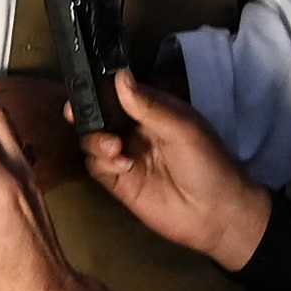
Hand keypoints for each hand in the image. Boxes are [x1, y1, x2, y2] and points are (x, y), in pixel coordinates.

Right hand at [80, 66, 274, 272]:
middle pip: (99, 115)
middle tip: (75, 113)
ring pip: (93, 140)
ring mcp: (126, 156)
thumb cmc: (208, 163)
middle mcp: (136, 130)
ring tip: (115, 148)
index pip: (120, 92)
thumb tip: (120, 76)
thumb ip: (150, 105)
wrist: (215, 214)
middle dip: (86, 113)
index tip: (84, 85)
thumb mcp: (183, 128)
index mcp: (154, 110)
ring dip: (96, 140)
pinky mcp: (119, 182)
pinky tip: (123, 165)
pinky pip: (96, 166)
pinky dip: (102, 162)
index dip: (101, 87)